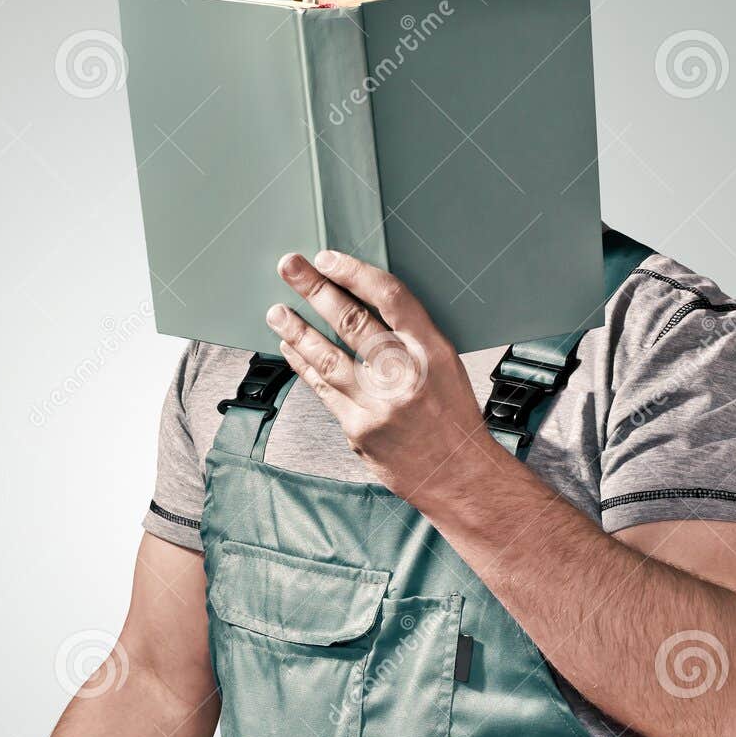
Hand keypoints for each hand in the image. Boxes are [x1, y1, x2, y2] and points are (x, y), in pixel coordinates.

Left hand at [267, 250, 490, 508]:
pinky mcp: (358, 430)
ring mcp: (378, 405)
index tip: (328, 259)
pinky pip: (324, 391)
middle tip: (290, 267)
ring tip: (277, 311)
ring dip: (297, 330)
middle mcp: (405, 375)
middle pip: (352, 321)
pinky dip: (304, 367)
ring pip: (327, 357)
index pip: (390, 298)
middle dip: (315, 289)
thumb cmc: (453, 418)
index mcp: (433, 351)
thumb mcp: (445, 365)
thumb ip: (410, 337)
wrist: (458, 477)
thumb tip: (363, 300)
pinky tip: (292, 350)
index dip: (354, 273)